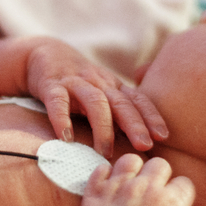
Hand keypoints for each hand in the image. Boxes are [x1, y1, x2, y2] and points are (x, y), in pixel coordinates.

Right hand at [25, 39, 167, 156]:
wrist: (43, 54)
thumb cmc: (77, 82)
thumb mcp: (101, 91)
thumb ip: (118, 111)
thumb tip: (140, 143)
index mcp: (113, 86)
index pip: (137, 100)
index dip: (151, 116)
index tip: (163, 137)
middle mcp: (99, 83)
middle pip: (121, 103)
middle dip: (135, 124)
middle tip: (144, 146)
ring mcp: (75, 83)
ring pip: (95, 102)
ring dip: (102, 127)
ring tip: (105, 152)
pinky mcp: (52, 85)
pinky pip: (58, 101)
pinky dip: (62, 119)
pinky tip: (66, 138)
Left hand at [74, 154, 193, 205]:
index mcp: (171, 202)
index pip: (184, 183)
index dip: (180, 194)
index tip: (173, 204)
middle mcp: (146, 188)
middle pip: (160, 164)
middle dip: (160, 176)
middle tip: (152, 192)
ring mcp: (120, 186)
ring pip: (131, 160)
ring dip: (133, 170)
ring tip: (130, 184)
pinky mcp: (97, 189)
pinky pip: (102, 169)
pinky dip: (105, 175)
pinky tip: (109, 187)